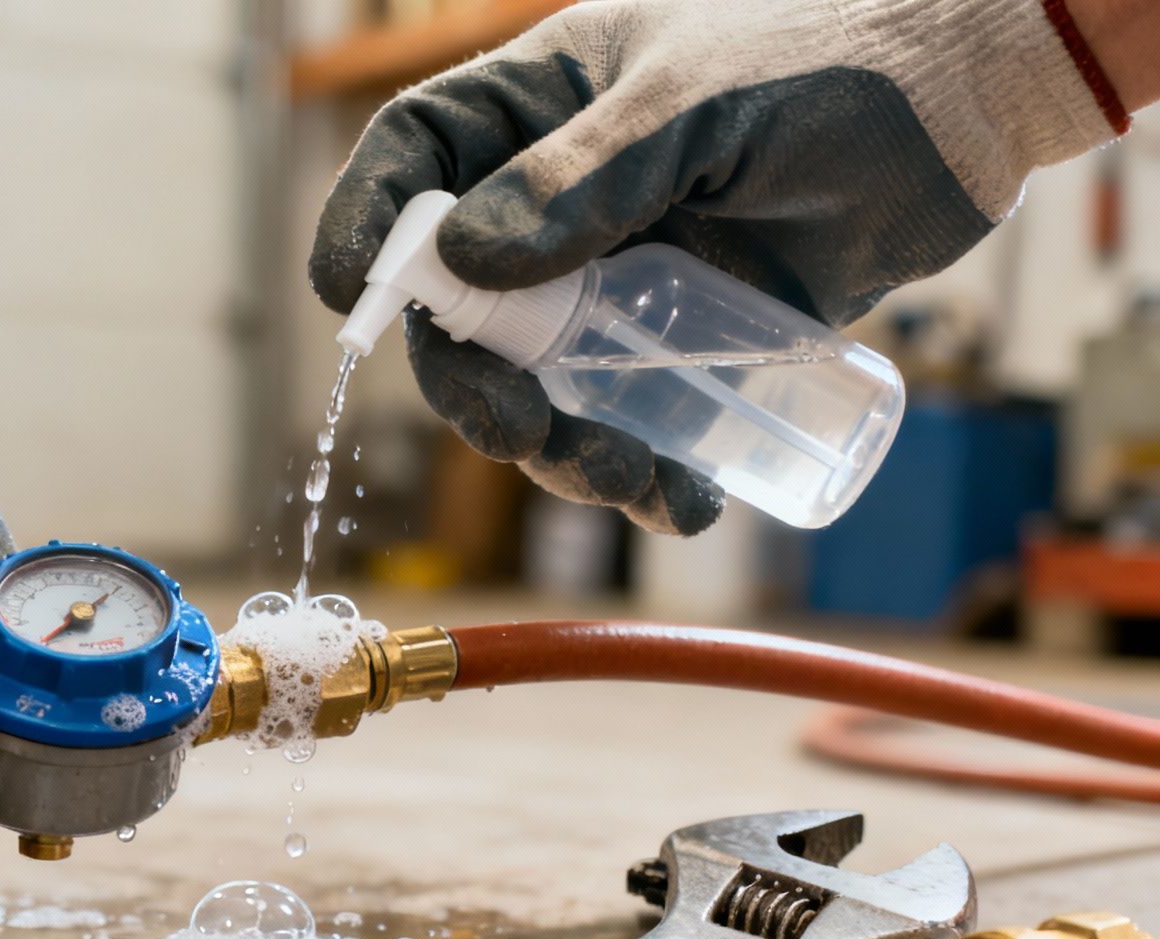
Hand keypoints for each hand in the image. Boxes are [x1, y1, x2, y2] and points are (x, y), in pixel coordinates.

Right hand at [310, 0, 1121, 533]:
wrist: (970, 104)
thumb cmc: (833, 57)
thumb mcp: (698, 102)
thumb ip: (585, 177)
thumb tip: (462, 264)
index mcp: (540, 109)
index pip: (414, 162)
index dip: (366, 228)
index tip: (348, 302)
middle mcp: (560, 201)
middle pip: (465, 312)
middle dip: (481, 389)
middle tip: (524, 433)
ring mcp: (620, 275)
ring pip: (543, 385)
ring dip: (563, 453)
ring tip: (632, 484)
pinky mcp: (685, 336)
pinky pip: (635, 418)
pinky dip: (646, 473)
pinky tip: (684, 502)